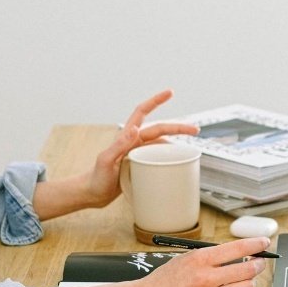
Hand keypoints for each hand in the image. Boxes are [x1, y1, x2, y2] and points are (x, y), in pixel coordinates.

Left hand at [82, 89, 199, 208]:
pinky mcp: (141, 165)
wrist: (93, 193)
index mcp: (126, 137)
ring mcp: (139, 153)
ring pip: (161, 144)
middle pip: (160, 129)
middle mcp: (134, 142)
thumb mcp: (106, 161)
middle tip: (195, 129)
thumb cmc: (96, 178)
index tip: (170, 92)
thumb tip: (135, 129)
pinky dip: (169, 157)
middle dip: (178, 127)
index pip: (143, 113)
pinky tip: (177, 162)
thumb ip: (119, 145)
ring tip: (190, 148)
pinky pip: (159, 157)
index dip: (156, 101)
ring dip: (176, 143)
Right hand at [129, 238, 269, 286]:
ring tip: (243, 281)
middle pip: (248, 270)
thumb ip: (210, 257)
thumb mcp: (186, 259)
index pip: (238, 249)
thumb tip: (237, 254)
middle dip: (258, 265)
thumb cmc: (165, 280)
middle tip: (259, 264)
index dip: (256, 245)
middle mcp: (206, 278)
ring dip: (248, 284)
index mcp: (200, 259)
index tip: (264, 243)